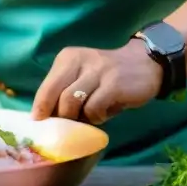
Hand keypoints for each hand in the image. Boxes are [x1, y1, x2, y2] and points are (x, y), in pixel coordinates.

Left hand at [30, 40, 163, 124]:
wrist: (145, 63)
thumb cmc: (107, 77)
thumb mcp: (83, 77)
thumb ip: (65, 92)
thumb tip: (47, 119)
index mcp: (67, 58)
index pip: (45, 87)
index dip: (41, 109)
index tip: (41, 124)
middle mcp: (79, 60)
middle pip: (55, 95)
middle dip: (59, 116)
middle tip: (67, 127)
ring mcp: (97, 71)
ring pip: (72, 102)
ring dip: (78, 117)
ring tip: (89, 118)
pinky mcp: (113, 84)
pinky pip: (94, 108)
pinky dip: (96, 117)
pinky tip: (105, 114)